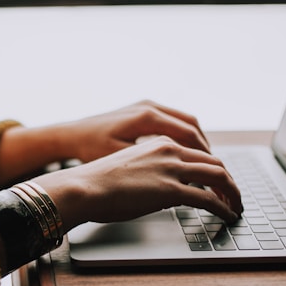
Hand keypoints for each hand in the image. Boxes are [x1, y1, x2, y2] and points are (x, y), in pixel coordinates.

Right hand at [32, 135, 241, 230]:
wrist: (83, 187)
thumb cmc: (97, 182)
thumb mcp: (129, 168)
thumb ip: (151, 172)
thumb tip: (162, 190)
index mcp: (159, 143)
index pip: (198, 153)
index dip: (213, 169)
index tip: (218, 183)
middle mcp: (170, 150)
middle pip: (214, 162)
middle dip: (229, 181)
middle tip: (234, 196)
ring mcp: (172, 169)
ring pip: (218, 176)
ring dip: (232, 193)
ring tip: (236, 207)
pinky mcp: (171, 190)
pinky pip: (209, 198)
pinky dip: (223, 207)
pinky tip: (227, 216)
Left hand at [59, 99, 210, 161]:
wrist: (70, 135)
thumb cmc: (90, 150)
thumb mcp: (121, 160)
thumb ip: (151, 167)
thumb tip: (180, 180)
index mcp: (147, 117)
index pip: (189, 135)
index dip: (204, 156)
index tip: (214, 173)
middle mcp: (150, 107)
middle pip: (192, 126)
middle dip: (206, 150)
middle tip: (216, 170)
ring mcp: (146, 106)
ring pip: (185, 122)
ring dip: (197, 142)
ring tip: (205, 163)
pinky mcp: (142, 110)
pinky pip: (173, 121)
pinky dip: (184, 136)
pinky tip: (185, 153)